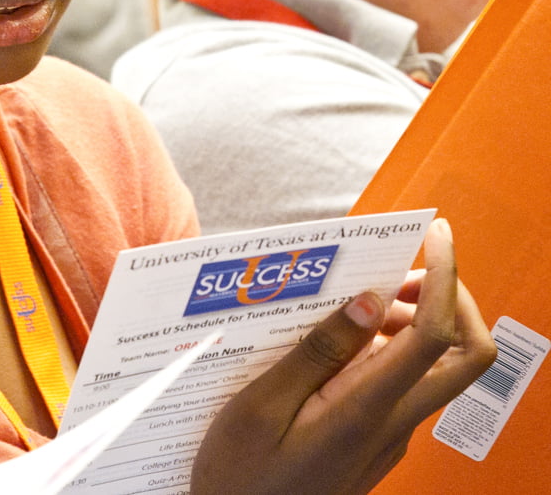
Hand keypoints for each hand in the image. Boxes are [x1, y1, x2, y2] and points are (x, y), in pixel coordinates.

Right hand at [189, 218, 496, 494]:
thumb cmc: (239, 475)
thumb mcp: (261, 405)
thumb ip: (319, 350)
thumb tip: (373, 300)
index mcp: (365, 410)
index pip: (436, 335)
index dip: (446, 277)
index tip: (436, 235)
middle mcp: (392, 424)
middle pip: (466, 358)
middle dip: (454, 299)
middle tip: (407, 267)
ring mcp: (389, 436)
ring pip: (435, 370)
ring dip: (414, 321)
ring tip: (354, 295)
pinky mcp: (374, 441)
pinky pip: (401, 384)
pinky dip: (387, 347)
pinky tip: (336, 336)